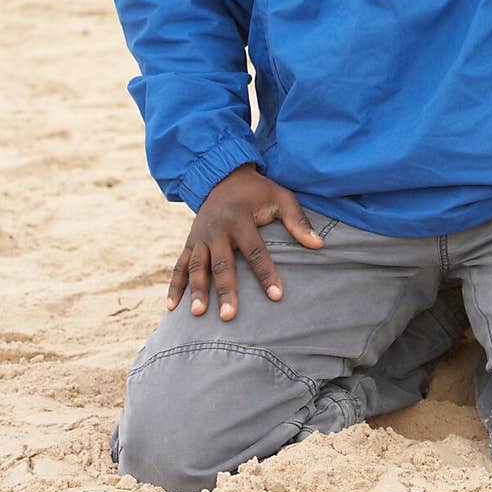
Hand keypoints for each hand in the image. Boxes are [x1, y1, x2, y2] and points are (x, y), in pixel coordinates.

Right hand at [166, 164, 323, 320]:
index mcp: (239, 218)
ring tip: (199, 314)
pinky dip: (175, 286)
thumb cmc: (258, 191)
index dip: (267, 274)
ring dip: (197, 291)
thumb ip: (298, 220)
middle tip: (229, 316)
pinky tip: (172, 308)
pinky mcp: (189, 241)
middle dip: (226, 290)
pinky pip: (179, 266)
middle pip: (222, 264)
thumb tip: (319, 245)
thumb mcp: (281, 197)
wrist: (223, 175)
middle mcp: (216, 229)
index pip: (256, 251)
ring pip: (197, 267)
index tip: (277, 296)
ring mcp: (200, 236)